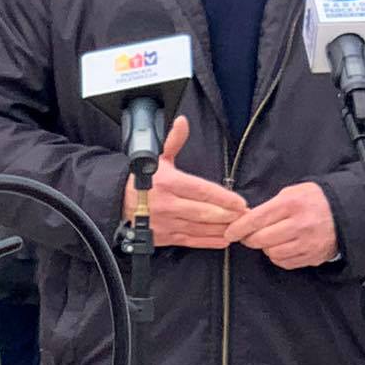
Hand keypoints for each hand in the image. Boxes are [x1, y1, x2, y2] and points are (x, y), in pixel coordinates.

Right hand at [141, 116, 248, 248]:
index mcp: (169, 183)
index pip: (201, 191)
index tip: (240, 202)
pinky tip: (224, 240)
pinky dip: (210, 242)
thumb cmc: (142, 180)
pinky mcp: (165, 238)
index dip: (223, 198)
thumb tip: (183, 122)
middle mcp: (168, 204)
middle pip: (204, 212)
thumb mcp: (157, 158)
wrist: (118, 203)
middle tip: (247, 216)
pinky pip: (192, 241)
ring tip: (240, 227)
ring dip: (223, 229)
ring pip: (200, 228)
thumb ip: (174, 141)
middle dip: (228, 215)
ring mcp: (166, 223)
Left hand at [225, 182, 338, 269]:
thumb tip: (246, 219)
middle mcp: (300, 224)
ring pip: (272, 253)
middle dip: (250, 239)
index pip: (257, 219)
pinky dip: (278, 257)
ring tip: (270, 239)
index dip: (239, 227)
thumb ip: (270, 205)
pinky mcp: (313, 256)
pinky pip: (285, 262)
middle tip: (248, 236)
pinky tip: (282, 246)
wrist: (345, 212)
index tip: (229, 232)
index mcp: (292, 204)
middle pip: (262, 239)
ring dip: (266, 248)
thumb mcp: (293, 192)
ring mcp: (307, 243)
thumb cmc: (314, 200)